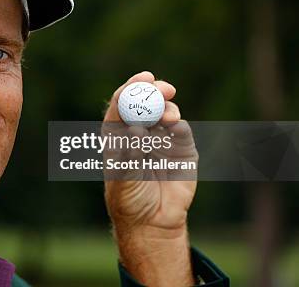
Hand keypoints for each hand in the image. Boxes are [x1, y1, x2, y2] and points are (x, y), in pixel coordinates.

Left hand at [103, 71, 196, 285]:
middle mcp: (140, 131)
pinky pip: (183, 131)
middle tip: (163, 89)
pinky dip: (180, 128)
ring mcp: (162, 139)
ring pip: (166, 113)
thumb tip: (135, 128)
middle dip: (154, 92)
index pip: (123, 103)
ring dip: (168, 111)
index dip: (131, 88)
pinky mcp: (182, 149)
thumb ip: (129, 154)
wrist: (152, 221)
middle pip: (147, 102)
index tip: (143, 79)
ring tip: (167, 120)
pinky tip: (175, 135)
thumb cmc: (128, 198)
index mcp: (118, 134)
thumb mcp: (122, 177)